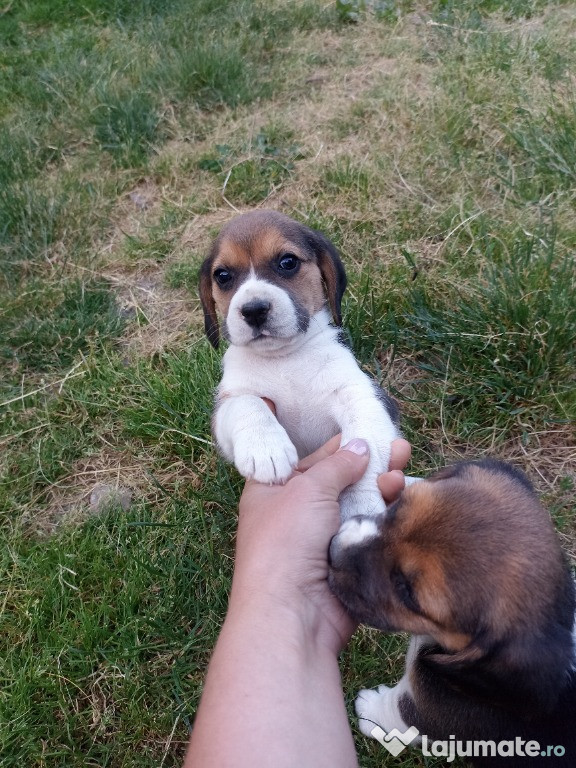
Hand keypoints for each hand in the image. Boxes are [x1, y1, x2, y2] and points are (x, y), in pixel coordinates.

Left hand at [234, 436, 410, 653]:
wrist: (292, 612)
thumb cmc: (286, 540)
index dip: (339, 446)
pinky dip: (386, 514)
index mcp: (273, 491)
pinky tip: (402, 496)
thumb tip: (360, 446)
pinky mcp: (347, 561)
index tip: (368, 432)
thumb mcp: (307, 488)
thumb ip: (337, 465)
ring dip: (381, 486)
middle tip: (400, 449)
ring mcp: (322, 540)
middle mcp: (296, 514)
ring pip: (359, 506)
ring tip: (402, 469)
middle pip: (339, 482)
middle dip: (369, 464)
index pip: (310, 461)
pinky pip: (369, 531)